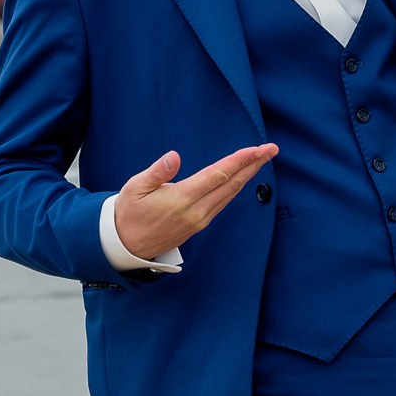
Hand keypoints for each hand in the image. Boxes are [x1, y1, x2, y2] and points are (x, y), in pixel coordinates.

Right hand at [114, 144, 277, 260]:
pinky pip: (223, 203)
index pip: (218, 175)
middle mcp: (196, 211)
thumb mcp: (134, 188)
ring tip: (262, 158)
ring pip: (230, 194)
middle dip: (253, 165)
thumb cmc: (128, 213)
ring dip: (248, 175)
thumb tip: (174, 156)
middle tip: (271, 149)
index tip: (257, 149)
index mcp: (181, 199)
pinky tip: (243, 178)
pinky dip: (236, 187)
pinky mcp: (199, 225)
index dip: (239, 161)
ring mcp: (200, 220)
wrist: (125, 246)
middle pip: (232, 184)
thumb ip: (157, 172)